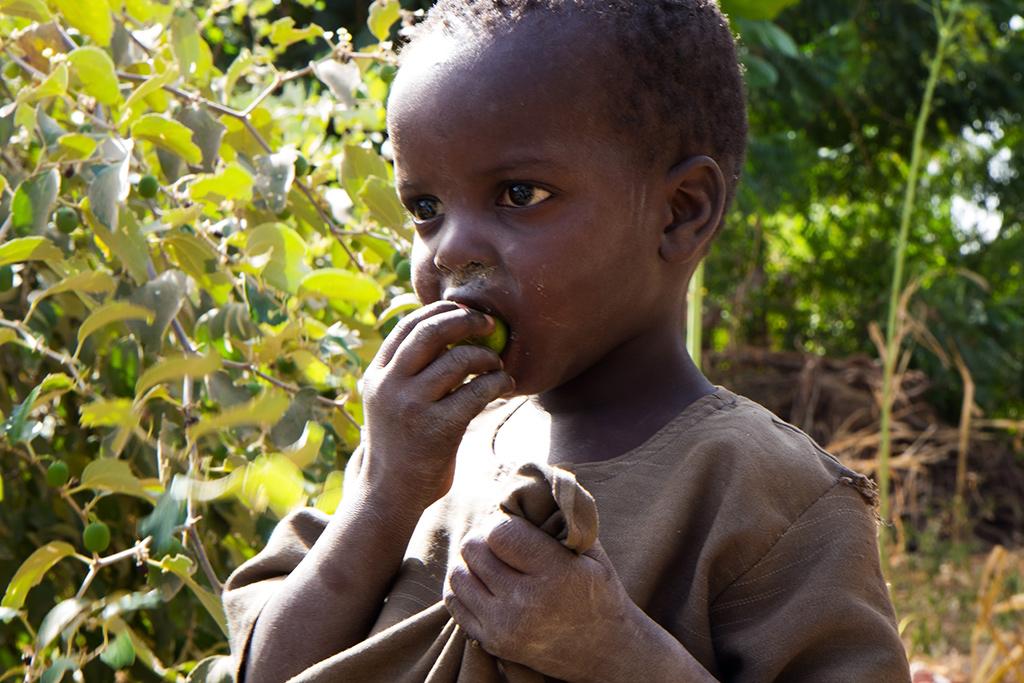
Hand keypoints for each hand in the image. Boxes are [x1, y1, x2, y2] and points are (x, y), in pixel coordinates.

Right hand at [360, 302, 513, 508]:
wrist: (389, 493)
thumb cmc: (401, 442)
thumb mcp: (391, 400)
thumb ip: (409, 369)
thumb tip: (449, 327)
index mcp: (377, 374)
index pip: (408, 325)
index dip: (441, 311)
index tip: (466, 311)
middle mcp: (389, 385)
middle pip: (431, 331)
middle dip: (466, 321)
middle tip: (490, 325)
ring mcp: (411, 407)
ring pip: (458, 360)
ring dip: (486, 356)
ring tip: (496, 365)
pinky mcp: (437, 429)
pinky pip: (476, 392)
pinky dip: (497, 381)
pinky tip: (504, 384)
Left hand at [444, 511, 638, 681]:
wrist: (605, 652)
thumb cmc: (599, 594)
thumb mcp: (591, 553)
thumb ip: (562, 519)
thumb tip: (532, 483)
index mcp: (554, 574)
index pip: (499, 532)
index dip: (503, 523)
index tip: (516, 528)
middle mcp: (525, 602)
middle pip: (474, 549)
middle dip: (486, 539)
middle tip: (503, 543)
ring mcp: (505, 626)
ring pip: (458, 574)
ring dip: (472, 563)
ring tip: (493, 563)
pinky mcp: (492, 642)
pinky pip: (454, 602)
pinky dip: (465, 587)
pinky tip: (485, 584)